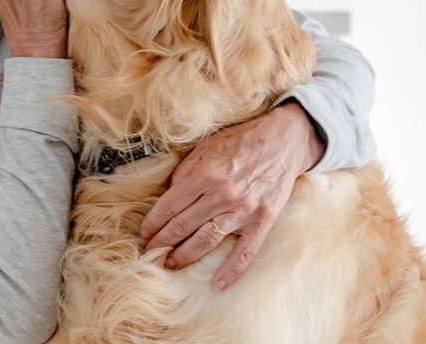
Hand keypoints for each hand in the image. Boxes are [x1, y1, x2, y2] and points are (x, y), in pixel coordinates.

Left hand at [138, 101, 324, 289]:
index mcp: (204, 174)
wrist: (282, 141)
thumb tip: (169, 194)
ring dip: (185, 256)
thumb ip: (186, 171)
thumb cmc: (240, 142)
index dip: (153, 222)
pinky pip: (245, 252)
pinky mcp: (262, 221)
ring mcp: (242, 210)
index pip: (169, 205)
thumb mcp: (206, 147)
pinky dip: (231, 270)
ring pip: (206, 240)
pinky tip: (218, 284)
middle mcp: (221, 194)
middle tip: (150, 251)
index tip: (144, 232)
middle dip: (162, 241)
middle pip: (183, 225)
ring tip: (170, 264)